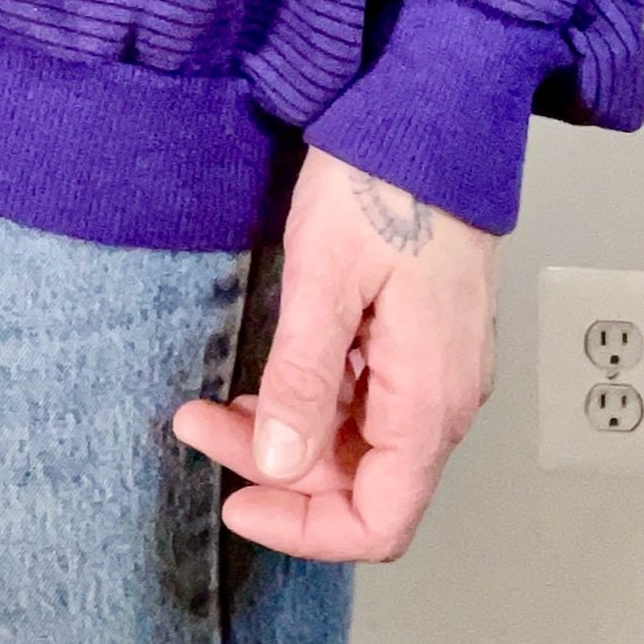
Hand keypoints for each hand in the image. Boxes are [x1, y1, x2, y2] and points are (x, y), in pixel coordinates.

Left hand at [171, 148, 500, 561]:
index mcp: (429, 397)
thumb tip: (280, 462)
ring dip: (287, 434)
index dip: (303, 528)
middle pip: (362, 483)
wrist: (433, 115)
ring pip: (360, 442)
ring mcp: (437, 366)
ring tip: (216, 401)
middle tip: (199, 424)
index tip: (235, 502)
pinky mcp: (422, 337)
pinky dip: (314, 401)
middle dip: (274, 469)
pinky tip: (270, 375)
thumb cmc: (386, 178)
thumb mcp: (325, 276)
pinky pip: (369, 399)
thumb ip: (304, 378)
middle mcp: (444, 395)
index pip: (378, 519)